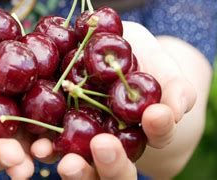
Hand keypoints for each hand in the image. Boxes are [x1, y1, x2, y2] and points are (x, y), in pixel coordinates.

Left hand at [30, 21, 196, 177]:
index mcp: (147, 128)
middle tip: (103, 146)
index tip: (155, 115)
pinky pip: (52, 148)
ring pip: (85, 168)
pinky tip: (39, 147)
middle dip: (113, 164)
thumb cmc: (140, 55)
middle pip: (119, 168)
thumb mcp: (158, 60)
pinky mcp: (57, 133)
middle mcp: (118, 143)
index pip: (158, 134)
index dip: (159, 128)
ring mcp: (87, 142)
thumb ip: (174, 84)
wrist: (105, 49)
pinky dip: (46, 151)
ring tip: (68, 163)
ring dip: (78, 169)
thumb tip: (177, 107)